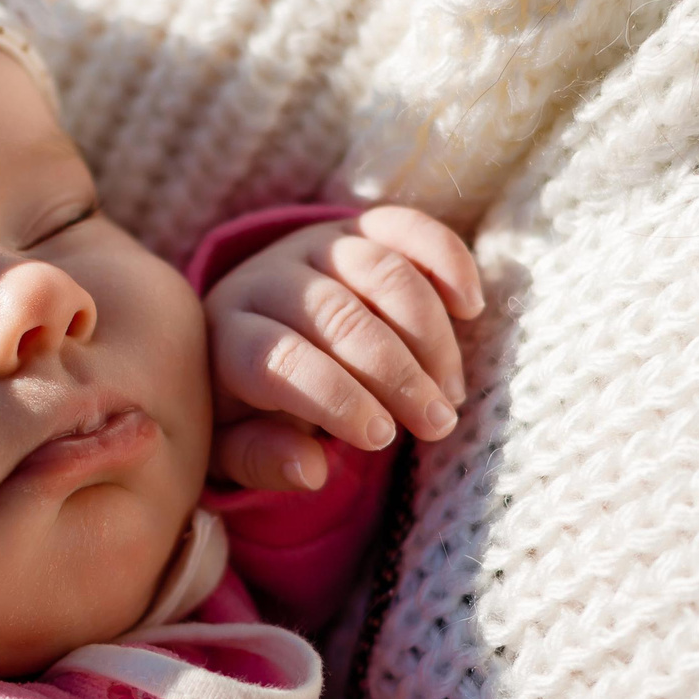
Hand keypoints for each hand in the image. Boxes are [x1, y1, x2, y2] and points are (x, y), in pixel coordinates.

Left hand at [204, 206, 483, 491]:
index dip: (334, 398)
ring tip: (450, 392)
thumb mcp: (235, 445)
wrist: (248, 331)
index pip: (279, 359)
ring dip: (429, 335)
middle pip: (338, 316)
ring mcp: (315, 246)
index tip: (380, 437)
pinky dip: (447, 260)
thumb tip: (311, 470)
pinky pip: (406, 228)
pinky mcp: (356, 228)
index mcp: (229, 335)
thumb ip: (263, 459)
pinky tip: (470, 307)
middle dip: (395, 373)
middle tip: (436, 422)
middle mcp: (267, 279)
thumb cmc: (246, 402)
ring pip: (381, 272)